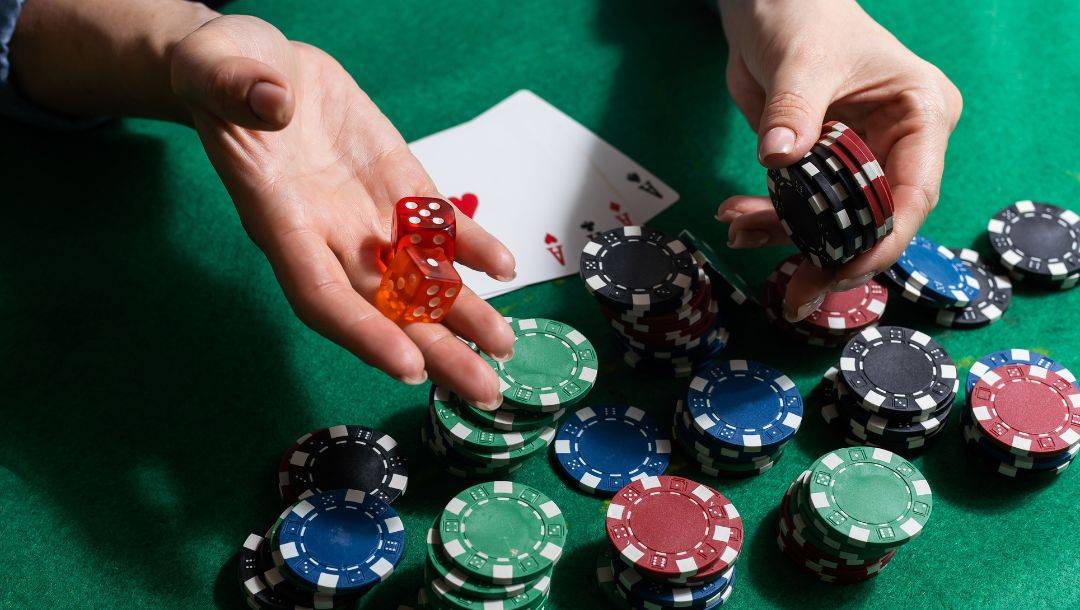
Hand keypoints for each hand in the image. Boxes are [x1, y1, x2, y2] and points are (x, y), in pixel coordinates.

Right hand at [170, 16, 515, 407]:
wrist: (260, 68)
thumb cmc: (223, 74)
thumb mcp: (216, 69)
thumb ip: (238, 89)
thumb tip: (270, 101)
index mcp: (278, 219)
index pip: (321, 295)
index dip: (363, 333)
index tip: (408, 366)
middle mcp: (328, 233)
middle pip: (385, 308)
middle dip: (437, 351)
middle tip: (486, 390)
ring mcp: (367, 213)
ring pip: (419, 277)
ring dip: (465, 313)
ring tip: (506, 344)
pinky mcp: (397, 184)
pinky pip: (437, 223)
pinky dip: (471, 244)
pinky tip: (504, 267)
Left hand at [716, 0, 961, 320]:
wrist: (768, 3)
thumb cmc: (804, 14)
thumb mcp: (802, 60)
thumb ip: (793, 111)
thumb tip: (778, 160)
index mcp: (920, 115)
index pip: (913, 194)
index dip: (882, 241)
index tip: (842, 270)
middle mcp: (895, 144)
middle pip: (872, 219)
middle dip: (829, 254)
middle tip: (793, 290)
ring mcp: (855, 157)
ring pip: (830, 221)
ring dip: (785, 235)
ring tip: (738, 226)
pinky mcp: (817, 164)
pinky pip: (798, 206)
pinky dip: (768, 218)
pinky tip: (736, 216)